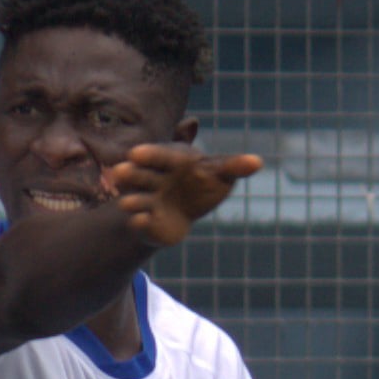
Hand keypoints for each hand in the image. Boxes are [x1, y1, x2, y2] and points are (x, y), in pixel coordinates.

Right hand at [103, 145, 264, 249]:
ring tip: (127, 204)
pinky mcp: (147, 224)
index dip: (149, 155)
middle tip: (120, 172)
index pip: (159, 155)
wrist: (182, 211)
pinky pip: (142, 224)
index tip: (135, 153)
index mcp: (169, 161)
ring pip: (136, 200)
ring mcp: (147, 202)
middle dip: (131, 175)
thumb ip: (233, 167)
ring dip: (132, 202)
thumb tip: (258, 162)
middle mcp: (152, 179)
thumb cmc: (200, 182)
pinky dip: (141, 223)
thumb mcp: (218, 173)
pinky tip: (140, 223)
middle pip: (140, 176)